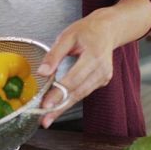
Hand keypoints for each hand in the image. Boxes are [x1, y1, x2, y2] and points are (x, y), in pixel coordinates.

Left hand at [37, 8, 117, 127]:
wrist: (108, 29)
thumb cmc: (87, 31)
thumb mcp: (67, 36)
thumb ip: (54, 55)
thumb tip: (42, 73)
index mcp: (94, 56)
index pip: (73, 79)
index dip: (58, 94)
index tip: (45, 104)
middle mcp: (102, 69)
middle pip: (77, 92)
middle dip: (59, 108)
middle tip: (44, 120)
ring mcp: (104, 76)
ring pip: (81, 95)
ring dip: (63, 107)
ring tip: (47, 118)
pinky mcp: (102, 81)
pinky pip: (84, 92)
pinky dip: (70, 99)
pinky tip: (58, 106)